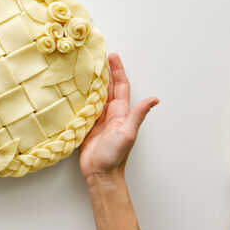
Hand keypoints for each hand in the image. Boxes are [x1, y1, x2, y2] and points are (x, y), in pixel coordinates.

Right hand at [80, 53, 158, 182]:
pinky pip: (84, 107)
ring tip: (84, 68)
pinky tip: (75, 90)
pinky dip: (81, 96)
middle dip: (104, 71)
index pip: (120, 86)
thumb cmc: (115, 156)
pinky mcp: (87, 126)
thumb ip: (138, 115)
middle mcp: (110, 113)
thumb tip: (155, 99)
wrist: (101, 174)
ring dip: (92, 81)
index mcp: (120, 112)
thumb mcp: (128, 133)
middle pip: (107, 87)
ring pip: (96, 95)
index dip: (117, 70)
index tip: (112, 56)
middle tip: (96, 56)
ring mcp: (98, 119)